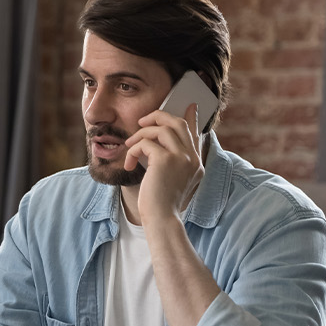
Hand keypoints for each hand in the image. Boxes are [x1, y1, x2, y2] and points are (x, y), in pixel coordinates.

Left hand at [124, 103, 204, 222]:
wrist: (161, 221)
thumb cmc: (161, 205)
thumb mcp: (171, 181)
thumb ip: (171, 162)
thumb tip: (157, 146)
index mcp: (196, 163)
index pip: (195, 133)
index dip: (191, 117)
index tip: (190, 105)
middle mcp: (193, 158)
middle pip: (177, 123)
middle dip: (158, 117)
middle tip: (142, 123)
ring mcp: (181, 158)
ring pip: (160, 129)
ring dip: (140, 135)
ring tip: (130, 147)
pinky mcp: (165, 160)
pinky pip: (145, 143)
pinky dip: (133, 150)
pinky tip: (129, 164)